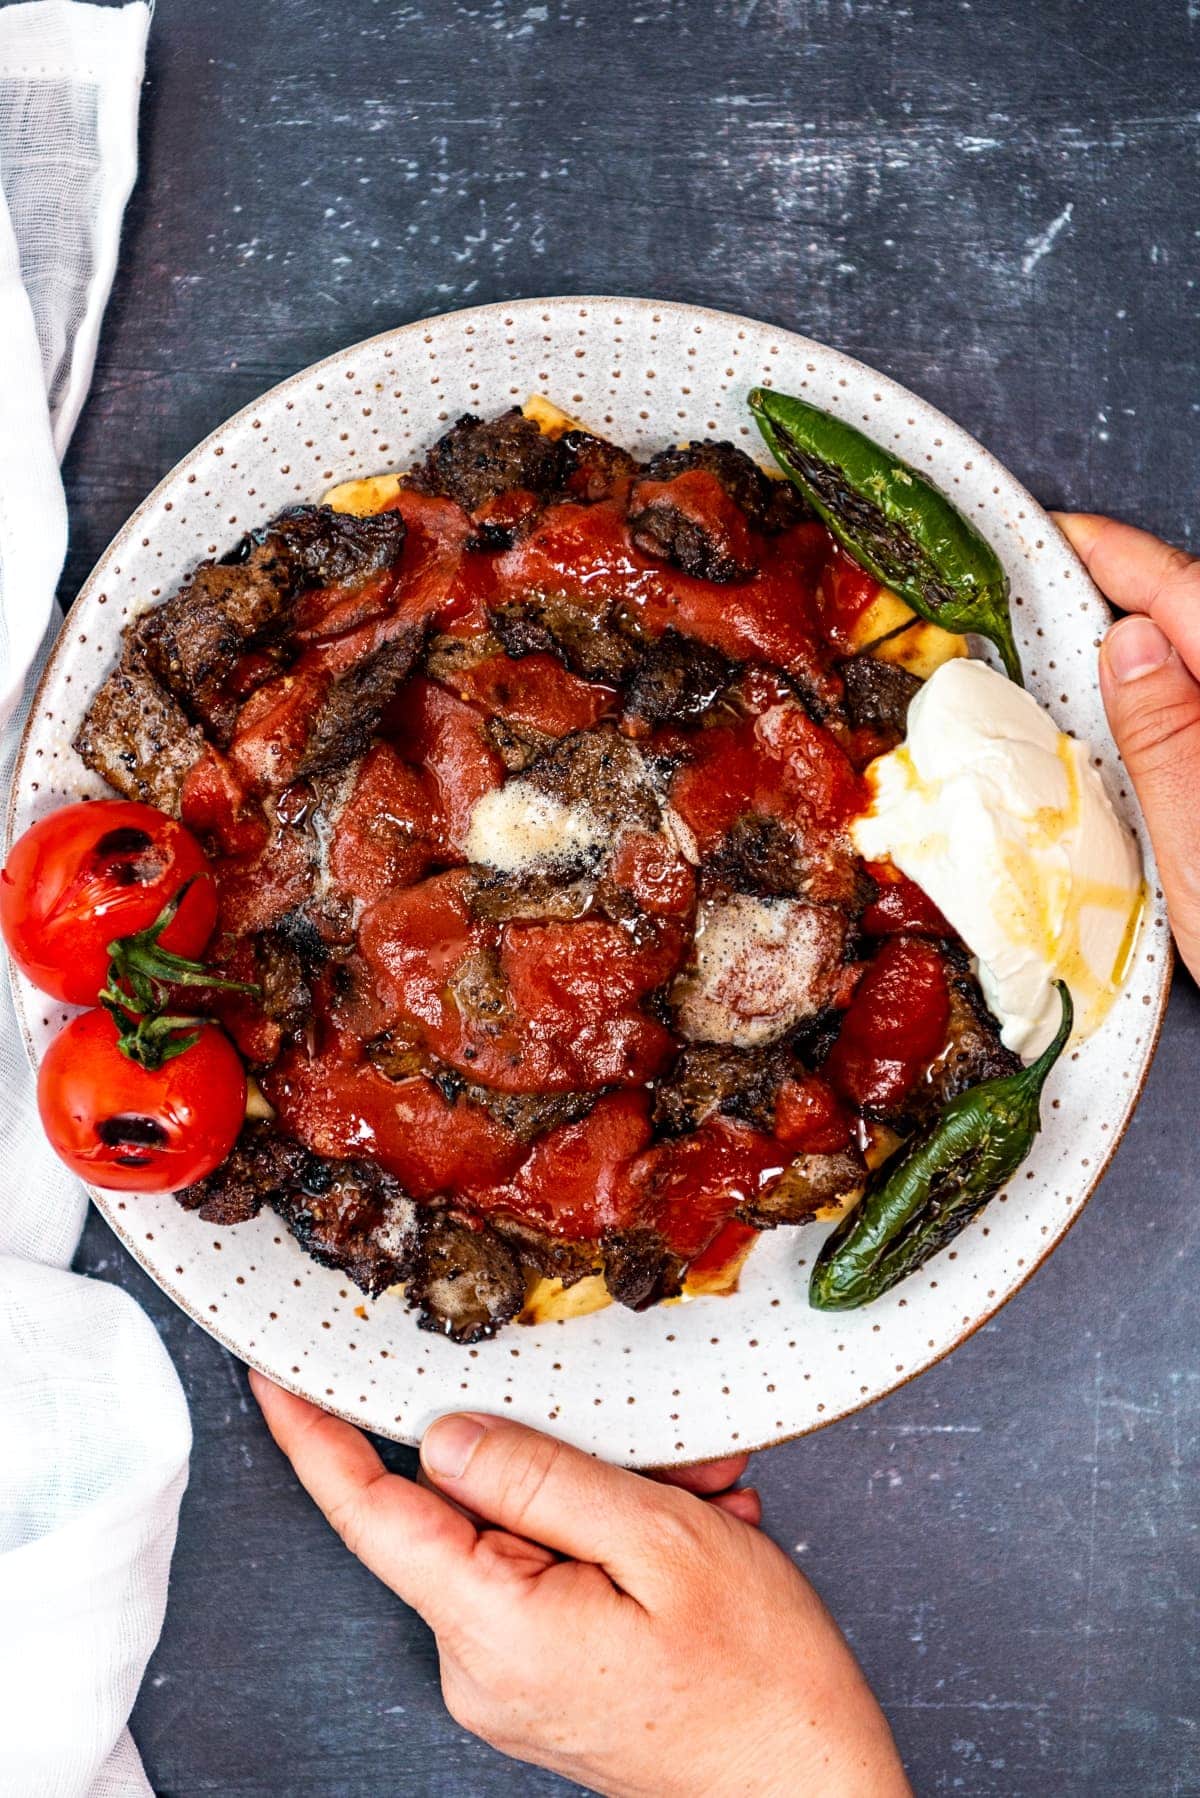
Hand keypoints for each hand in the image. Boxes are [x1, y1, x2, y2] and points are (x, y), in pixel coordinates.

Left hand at [251, 1375, 908, 1797]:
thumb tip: (446, 1439)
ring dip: (610, 1500)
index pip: (372, 1516)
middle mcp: (481, 1666)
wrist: (813, 1788)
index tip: (277, 1379)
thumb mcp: (662, 1543)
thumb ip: (543, 1480)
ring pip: (524, 1535)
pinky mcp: (539, 1680)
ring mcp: (508, 1680)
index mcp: (496, 1629)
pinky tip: (688, 1538)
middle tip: (663, 1453)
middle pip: (471, 1510)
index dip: (315, 1439)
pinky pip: (550, 1574)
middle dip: (562, 1457)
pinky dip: (614, 1540)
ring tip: (701, 1505)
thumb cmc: (760, 1683)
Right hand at [1056, 512, 1199, 981]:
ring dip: (1151, 657)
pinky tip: (1138, 731)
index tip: (1059, 535)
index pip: (1188, 595)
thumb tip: (1129, 643)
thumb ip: (1168, 737)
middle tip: (1050, 595)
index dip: (1117, 556)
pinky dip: (1171, 710)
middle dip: (1128, 598)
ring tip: (1080, 663)